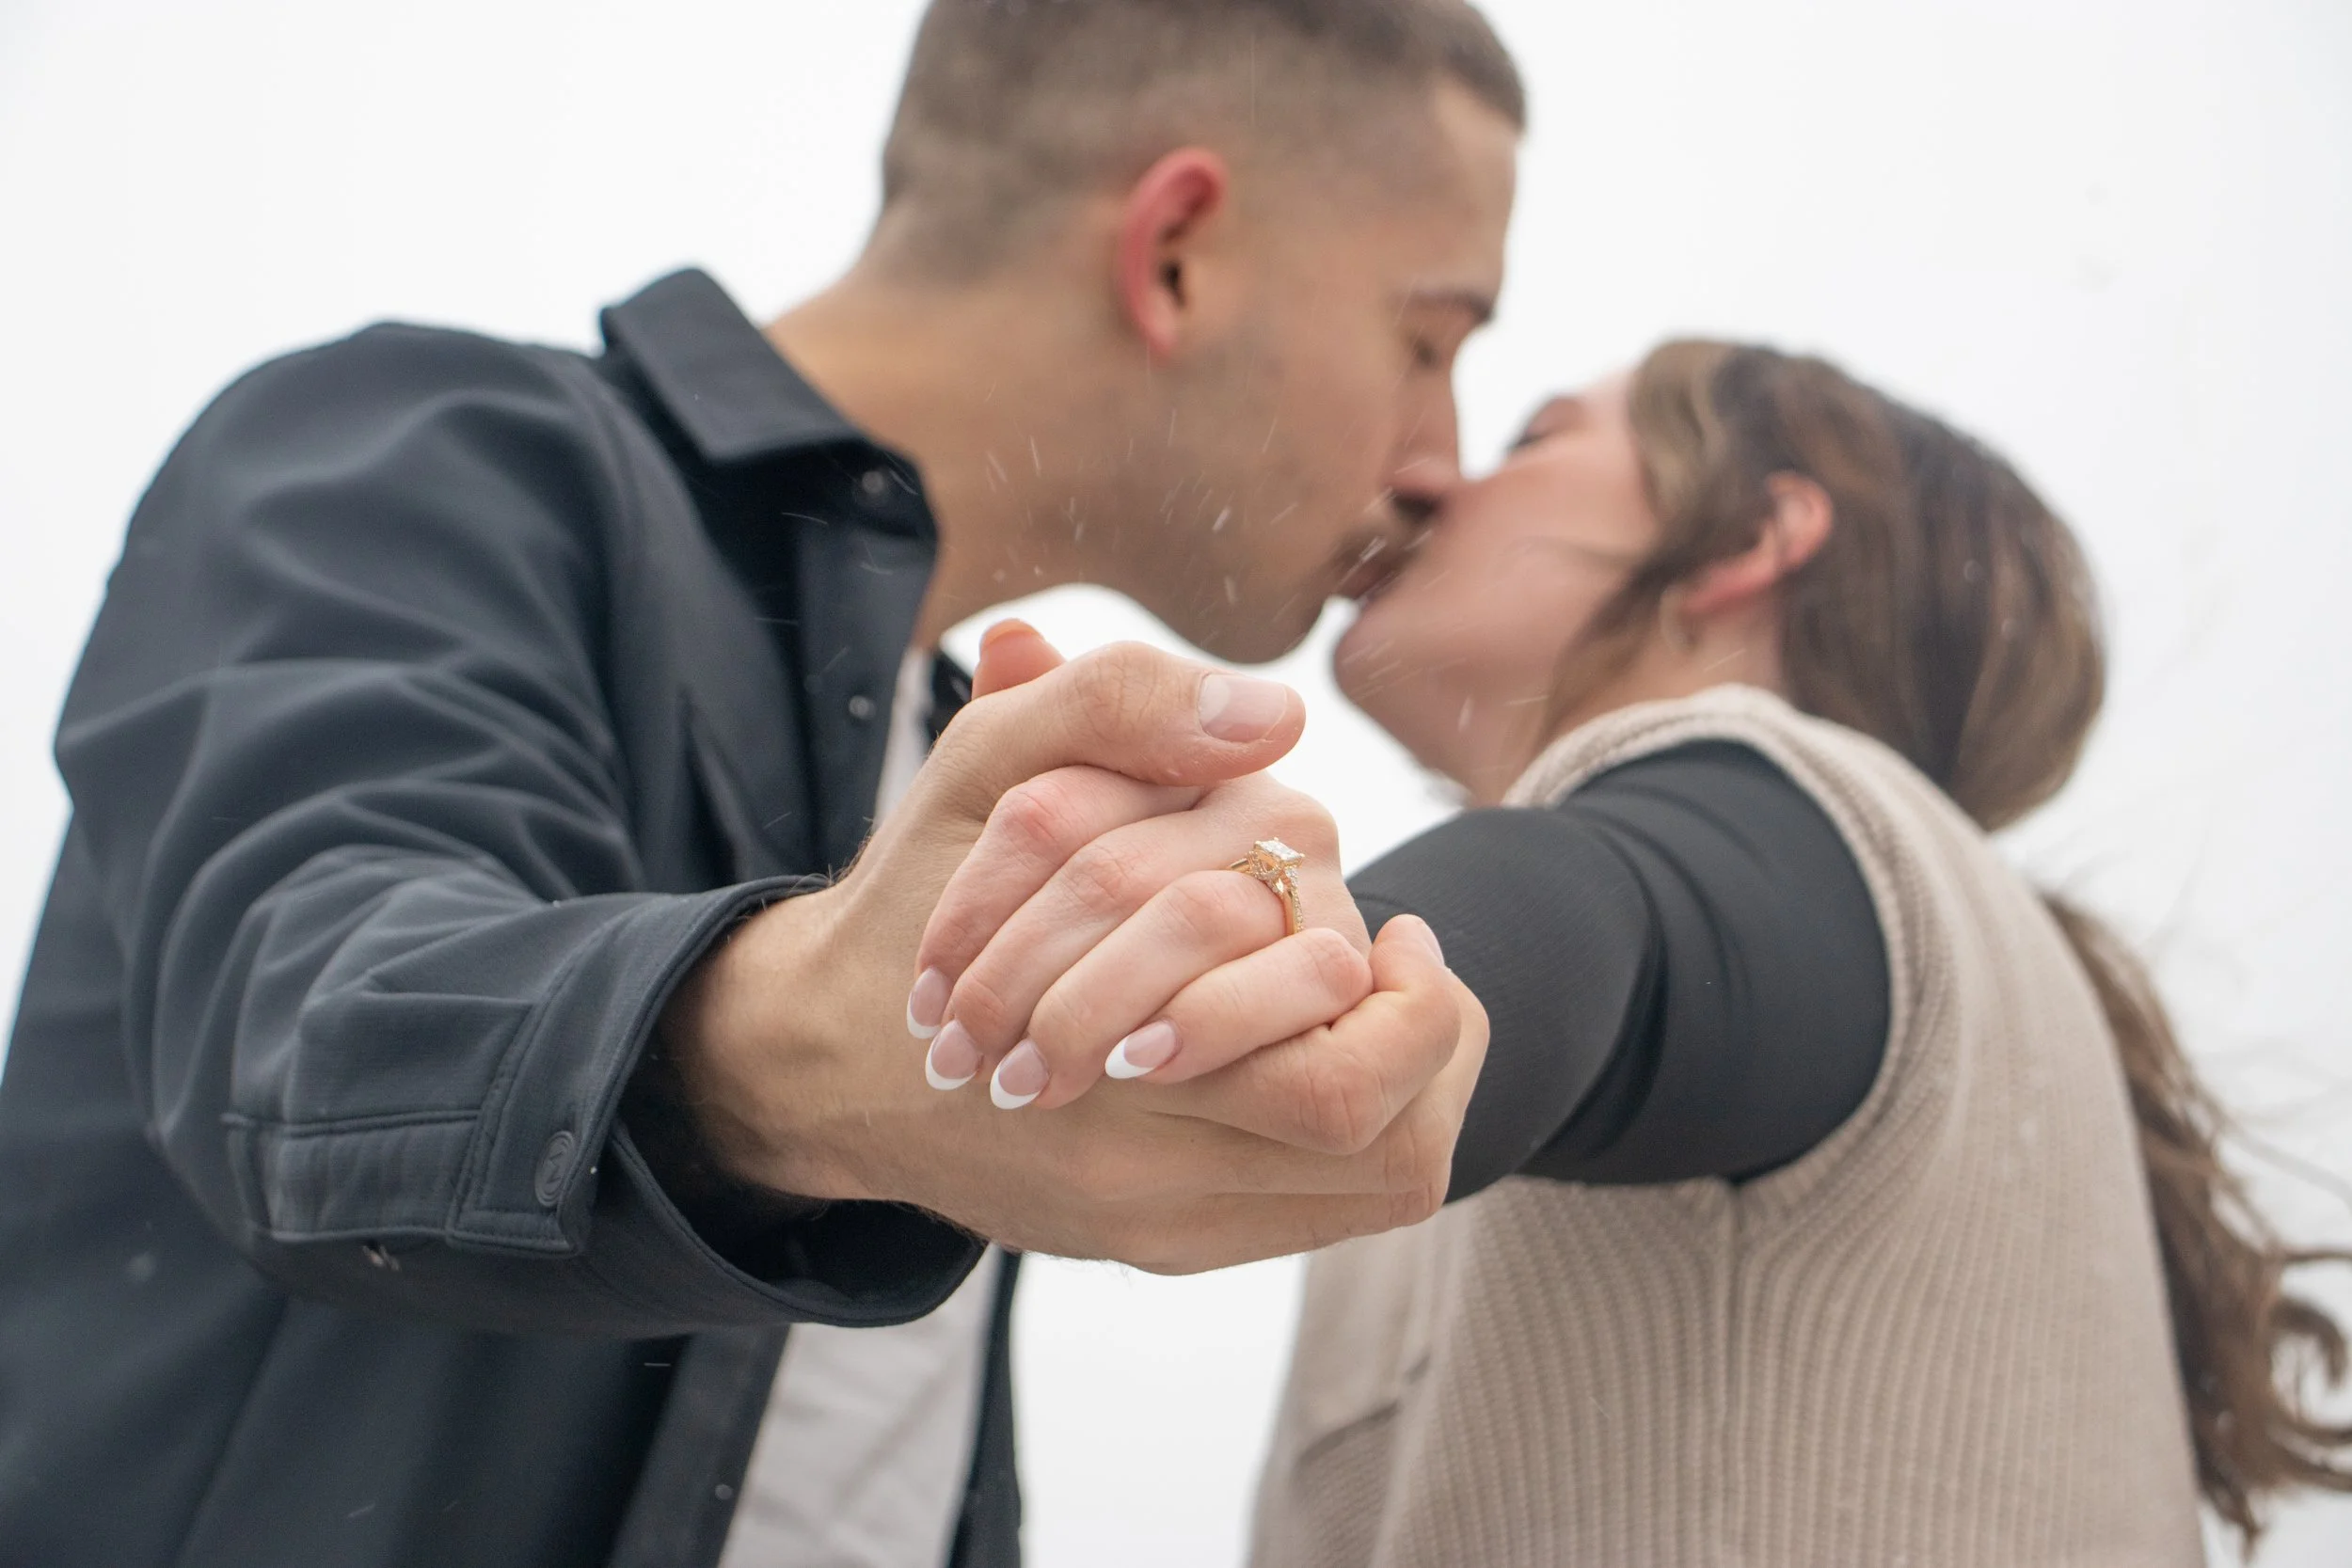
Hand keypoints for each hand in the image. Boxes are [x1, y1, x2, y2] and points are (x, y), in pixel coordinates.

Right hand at [657, 628, 1486, 1270]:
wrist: (822, 1061)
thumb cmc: (914, 899)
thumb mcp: (987, 770)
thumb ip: (1117, 709)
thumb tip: (1275, 713)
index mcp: (1115, 1038)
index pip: (1334, 1050)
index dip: (1399, 990)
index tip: (1391, 926)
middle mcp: (1141, 1157)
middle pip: (1364, 1133)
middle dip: (1421, 1043)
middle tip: (1400, 962)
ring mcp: (1149, 1213)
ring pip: (1364, 1185)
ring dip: (1409, 1091)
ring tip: (1382, 1005)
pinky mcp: (1153, 1242)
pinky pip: (1317, 1213)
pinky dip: (1359, 1137)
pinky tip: (1324, 1050)